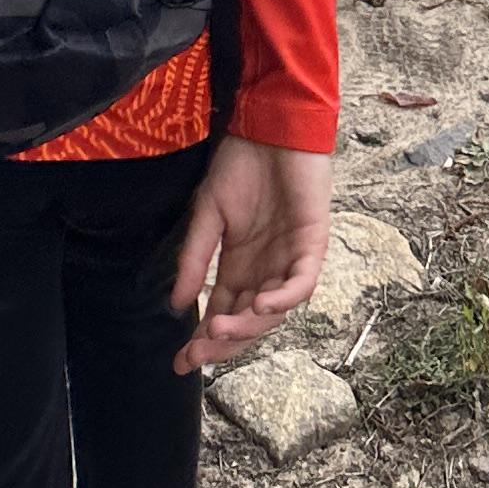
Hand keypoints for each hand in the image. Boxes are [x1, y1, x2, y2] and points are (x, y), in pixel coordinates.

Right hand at [170, 140, 331, 372]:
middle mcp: (266, 270)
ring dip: (248, 324)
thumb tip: (177, 304)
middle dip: (223, 342)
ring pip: (274, 310)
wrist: (271, 125)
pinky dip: (282, 298)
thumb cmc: (242, 164)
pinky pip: (301, 283)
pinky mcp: (311, 245)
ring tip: (220, 329)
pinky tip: (259, 303)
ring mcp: (290, 260)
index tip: (180, 362)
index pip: (223, 312)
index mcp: (240, 266)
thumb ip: (196, 258)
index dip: (204, 340)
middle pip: (247, 321)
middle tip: (197, 356)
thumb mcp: (208, 212)